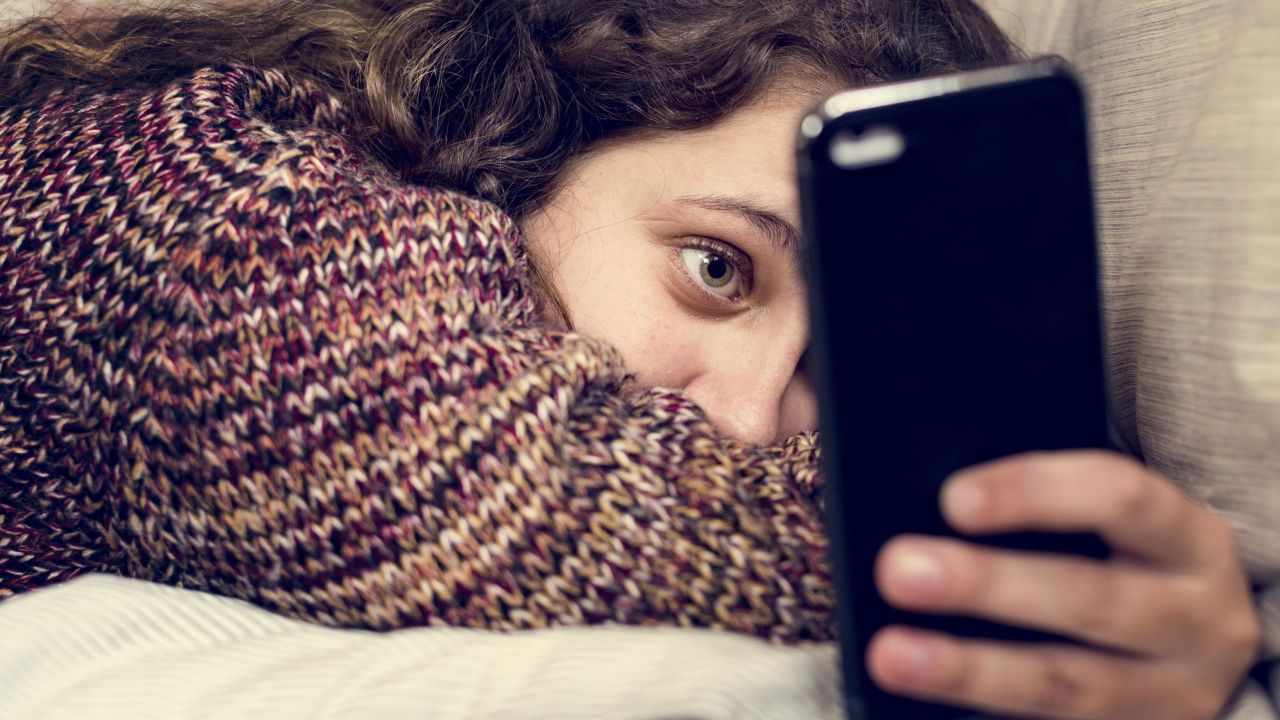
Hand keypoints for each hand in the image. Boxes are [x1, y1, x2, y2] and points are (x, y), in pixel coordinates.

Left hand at [866, 450, 1260, 719]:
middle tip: (898, 569)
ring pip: (1064, 684)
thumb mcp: (1120, 531)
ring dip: (969, 669)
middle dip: (986, 584)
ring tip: (892, 654)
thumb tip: (932, 514)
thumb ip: (1043, 516)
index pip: (1119, 496)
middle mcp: (1196, 620)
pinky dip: (984, 715)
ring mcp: (1172, 696)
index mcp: (1190, 541)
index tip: (953, 499)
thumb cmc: (1131, 569)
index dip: (1033, 493)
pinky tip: (931, 708)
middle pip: (1087, 598)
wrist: (1197, 660)